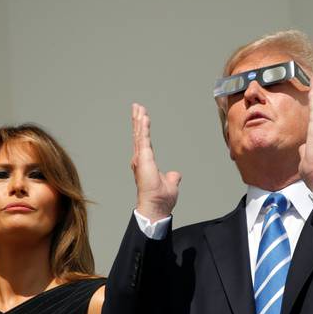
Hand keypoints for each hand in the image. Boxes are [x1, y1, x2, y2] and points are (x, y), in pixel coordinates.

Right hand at [131, 103, 180, 221]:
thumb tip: (175, 174)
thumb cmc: (160, 199)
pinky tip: (143, 117)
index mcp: (145, 163)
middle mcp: (140, 159)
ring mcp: (140, 158)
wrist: (156, 206)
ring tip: (138, 107)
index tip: (141, 118)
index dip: (142, 129)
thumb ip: (172, 177)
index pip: (144, 142)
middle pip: (139, 135)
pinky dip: (144, 127)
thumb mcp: (170, 184)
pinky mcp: (143, 158)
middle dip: (137, 120)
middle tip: (136, 107)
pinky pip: (144, 139)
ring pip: (140, 134)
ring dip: (139, 120)